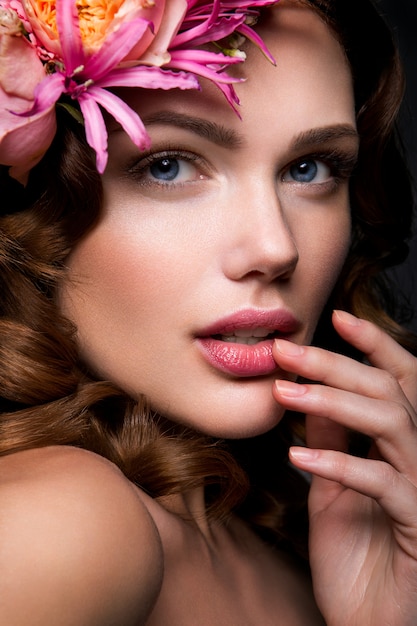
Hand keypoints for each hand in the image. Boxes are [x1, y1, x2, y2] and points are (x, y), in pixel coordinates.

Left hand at [272, 310, 416, 625]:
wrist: (366, 621)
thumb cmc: (354, 554)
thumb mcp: (332, 485)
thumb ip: (330, 437)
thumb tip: (310, 389)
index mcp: (401, 446)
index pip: (398, 381)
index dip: (375, 345)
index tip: (337, 317)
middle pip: (389, 391)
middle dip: (337, 364)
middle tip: (287, 350)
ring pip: (392, 422)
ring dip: (335, 402)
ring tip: (285, 391)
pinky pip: (384, 482)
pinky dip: (340, 464)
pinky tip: (298, 456)